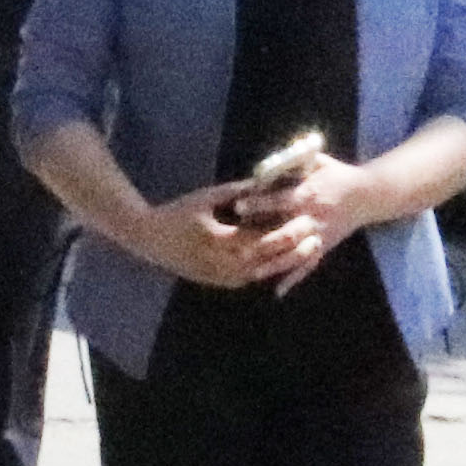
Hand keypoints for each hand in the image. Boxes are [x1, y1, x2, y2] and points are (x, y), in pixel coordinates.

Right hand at [127, 176, 295, 290]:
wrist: (149, 238)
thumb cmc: (178, 212)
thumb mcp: (207, 197)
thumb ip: (238, 192)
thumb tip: (267, 182)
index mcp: (219, 239)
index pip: (261, 238)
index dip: (286, 232)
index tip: (307, 221)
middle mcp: (221, 262)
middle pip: (265, 259)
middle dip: (292, 249)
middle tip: (316, 239)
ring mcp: (218, 276)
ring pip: (260, 274)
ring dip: (284, 264)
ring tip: (307, 253)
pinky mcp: (216, 283)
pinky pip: (247, 280)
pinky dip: (266, 272)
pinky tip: (282, 264)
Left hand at [215, 151, 362, 292]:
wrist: (368, 194)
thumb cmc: (336, 174)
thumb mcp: (318, 161)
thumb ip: (294, 158)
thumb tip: (269, 158)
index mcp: (309, 193)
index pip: (281, 199)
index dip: (260, 202)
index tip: (238, 206)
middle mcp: (313, 217)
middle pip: (287, 231)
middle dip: (264, 240)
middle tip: (238, 248)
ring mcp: (319, 235)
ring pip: (295, 253)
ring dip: (275, 265)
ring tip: (252, 274)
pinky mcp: (324, 247)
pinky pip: (308, 266)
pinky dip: (294, 279)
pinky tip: (277, 292)